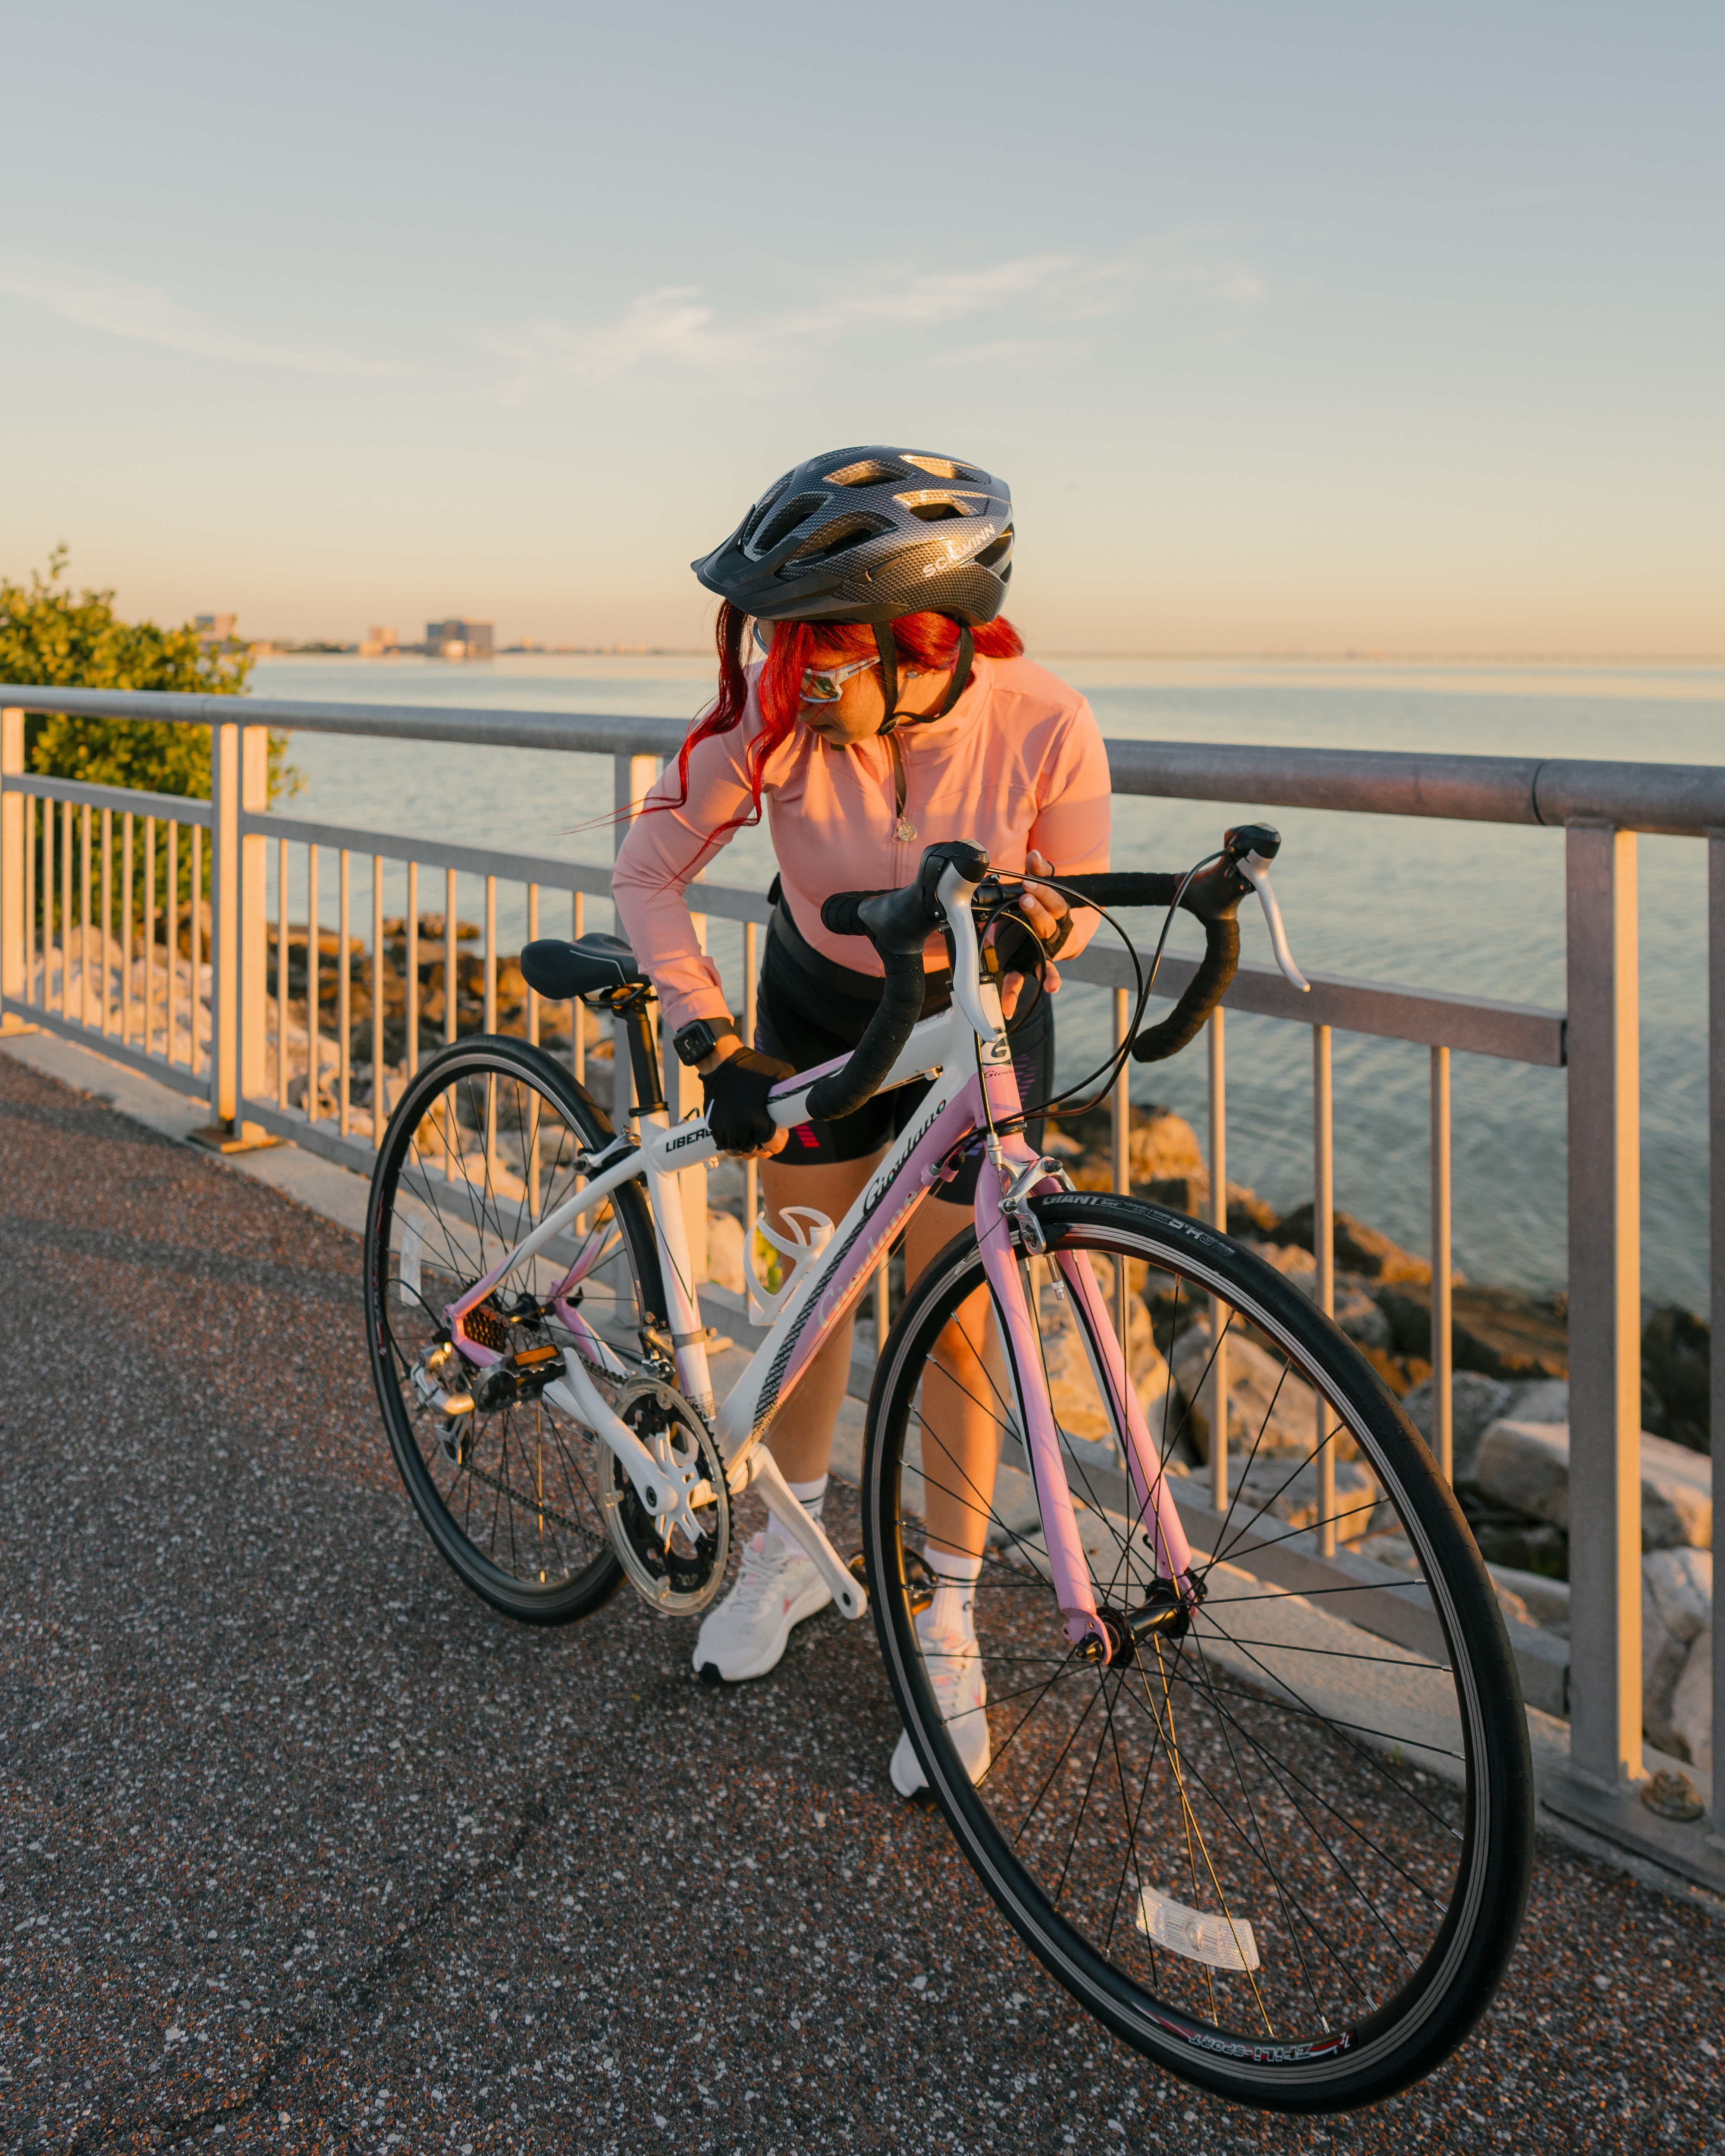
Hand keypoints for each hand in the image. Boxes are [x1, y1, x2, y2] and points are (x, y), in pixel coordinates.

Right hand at [699, 1038, 790, 1156]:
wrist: (721, 1062)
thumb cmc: (753, 1066)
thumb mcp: (782, 1075)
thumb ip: (793, 1092)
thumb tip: (808, 1101)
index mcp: (754, 1117)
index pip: (772, 1146)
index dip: (780, 1142)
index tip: (781, 1132)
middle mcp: (737, 1126)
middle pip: (755, 1152)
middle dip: (765, 1147)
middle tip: (769, 1135)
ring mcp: (723, 1128)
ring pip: (740, 1152)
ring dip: (750, 1148)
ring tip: (756, 1137)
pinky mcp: (712, 1126)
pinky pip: (726, 1147)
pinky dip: (735, 1145)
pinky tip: (743, 1137)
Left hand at [1001, 849, 1067, 1020]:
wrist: (1051, 931)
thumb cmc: (1044, 907)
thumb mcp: (1043, 887)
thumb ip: (1040, 872)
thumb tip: (1035, 855)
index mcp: (1058, 915)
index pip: (1055, 902)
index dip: (1043, 891)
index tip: (1028, 881)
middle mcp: (1052, 937)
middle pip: (1048, 926)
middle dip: (1038, 914)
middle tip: (1025, 900)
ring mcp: (1040, 954)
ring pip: (1046, 964)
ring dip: (1049, 974)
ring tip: (1052, 984)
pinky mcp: (1024, 966)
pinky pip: (1019, 981)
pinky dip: (1013, 996)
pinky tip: (1007, 1009)